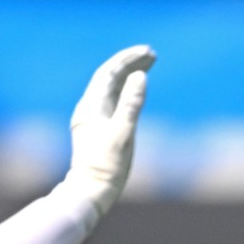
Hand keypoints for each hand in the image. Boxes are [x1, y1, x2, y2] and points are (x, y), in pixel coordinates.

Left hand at [65, 44, 155, 215]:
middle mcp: (90, 108)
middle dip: (130, 64)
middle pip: (110, 77)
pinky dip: (126, 92)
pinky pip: (113, 102)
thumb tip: (140, 76)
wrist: (91, 191)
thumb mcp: (123, 133)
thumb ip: (132, 103)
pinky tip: (135, 93)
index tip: (148, 52)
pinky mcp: (99, 130)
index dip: (128, 59)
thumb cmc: (107, 166)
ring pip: (111, 89)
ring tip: (148, 67)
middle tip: (153, 55)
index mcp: (93, 105)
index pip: (110, 72)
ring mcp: (94, 119)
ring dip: (128, 76)